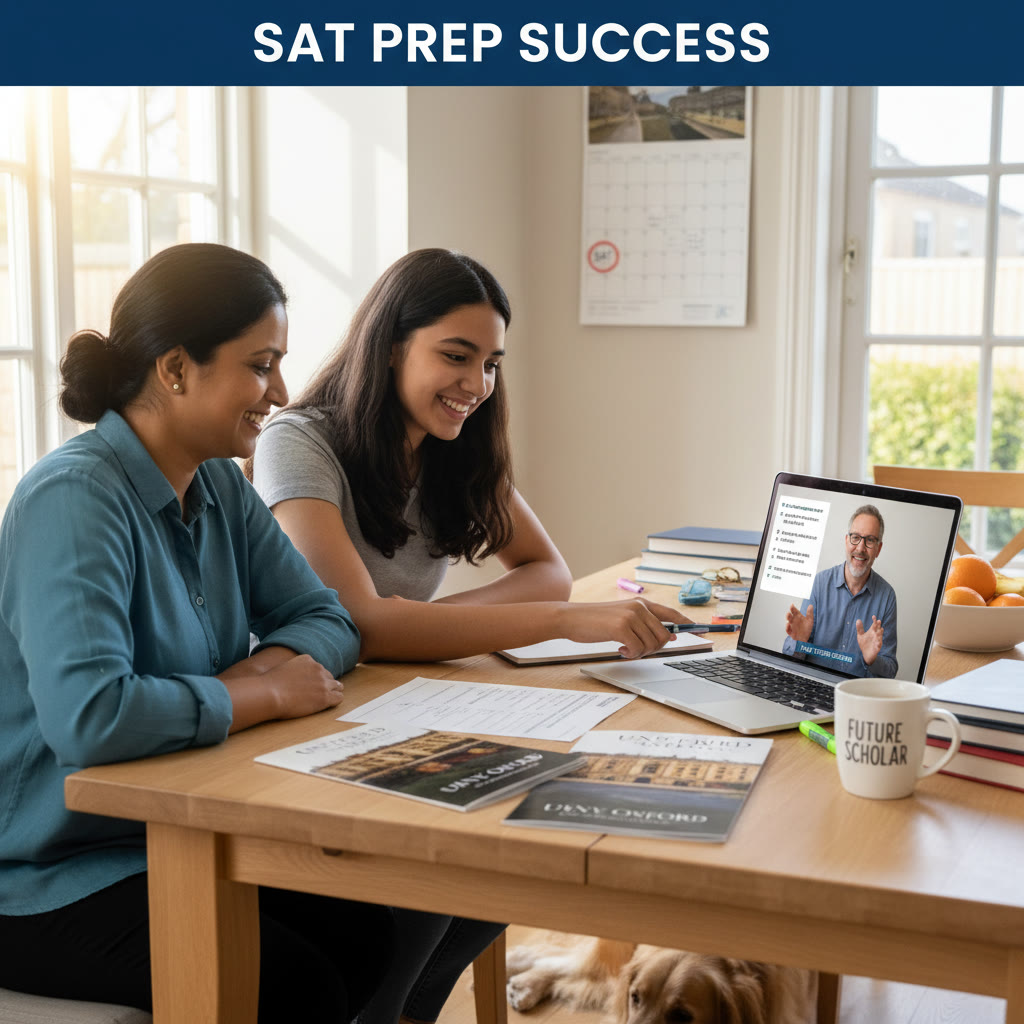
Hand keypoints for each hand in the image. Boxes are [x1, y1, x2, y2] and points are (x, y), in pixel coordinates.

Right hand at [262, 654, 344, 719]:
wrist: (270, 694)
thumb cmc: (270, 685)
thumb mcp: (284, 669)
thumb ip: (295, 670)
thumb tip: (296, 680)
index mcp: (308, 660)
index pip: (319, 668)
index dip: (315, 679)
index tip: (310, 686)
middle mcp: (318, 668)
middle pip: (329, 677)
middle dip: (325, 685)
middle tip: (317, 695)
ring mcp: (323, 683)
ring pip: (337, 686)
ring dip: (332, 692)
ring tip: (325, 700)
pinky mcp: (325, 697)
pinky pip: (339, 697)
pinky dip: (335, 701)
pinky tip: (328, 705)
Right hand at [558, 599, 689, 658]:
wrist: (570, 618)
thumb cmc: (594, 621)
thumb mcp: (621, 617)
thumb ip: (644, 623)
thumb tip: (670, 635)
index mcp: (641, 603)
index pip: (672, 613)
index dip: (688, 623)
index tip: (701, 629)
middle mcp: (639, 607)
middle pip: (664, 635)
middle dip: (654, 648)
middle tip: (636, 649)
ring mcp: (631, 616)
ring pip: (652, 644)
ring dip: (640, 652)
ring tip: (624, 648)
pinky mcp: (621, 627)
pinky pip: (638, 649)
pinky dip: (630, 654)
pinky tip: (618, 649)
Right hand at [785, 603, 813, 642]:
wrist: (805, 638)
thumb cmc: (806, 629)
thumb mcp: (810, 620)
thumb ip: (809, 613)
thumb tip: (811, 605)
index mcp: (798, 617)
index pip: (795, 611)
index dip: (793, 608)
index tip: (792, 605)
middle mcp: (794, 621)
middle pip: (791, 616)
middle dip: (789, 614)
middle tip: (789, 611)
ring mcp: (792, 626)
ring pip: (789, 622)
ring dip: (788, 618)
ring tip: (788, 615)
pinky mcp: (791, 632)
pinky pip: (788, 630)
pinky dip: (787, 627)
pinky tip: (788, 624)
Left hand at [856, 615, 883, 664]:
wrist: (866, 654)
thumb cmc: (864, 644)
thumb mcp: (860, 635)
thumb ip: (860, 628)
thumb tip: (858, 620)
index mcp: (871, 632)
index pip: (874, 625)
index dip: (874, 621)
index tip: (873, 616)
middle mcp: (875, 636)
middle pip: (877, 629)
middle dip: (878, 626)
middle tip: (878, 621)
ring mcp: (877, 641)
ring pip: (879, 637)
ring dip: (880, 633)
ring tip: (880, 629)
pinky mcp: (877, 648)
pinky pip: (878, 645)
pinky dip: (878, 643)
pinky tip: (878, 641)